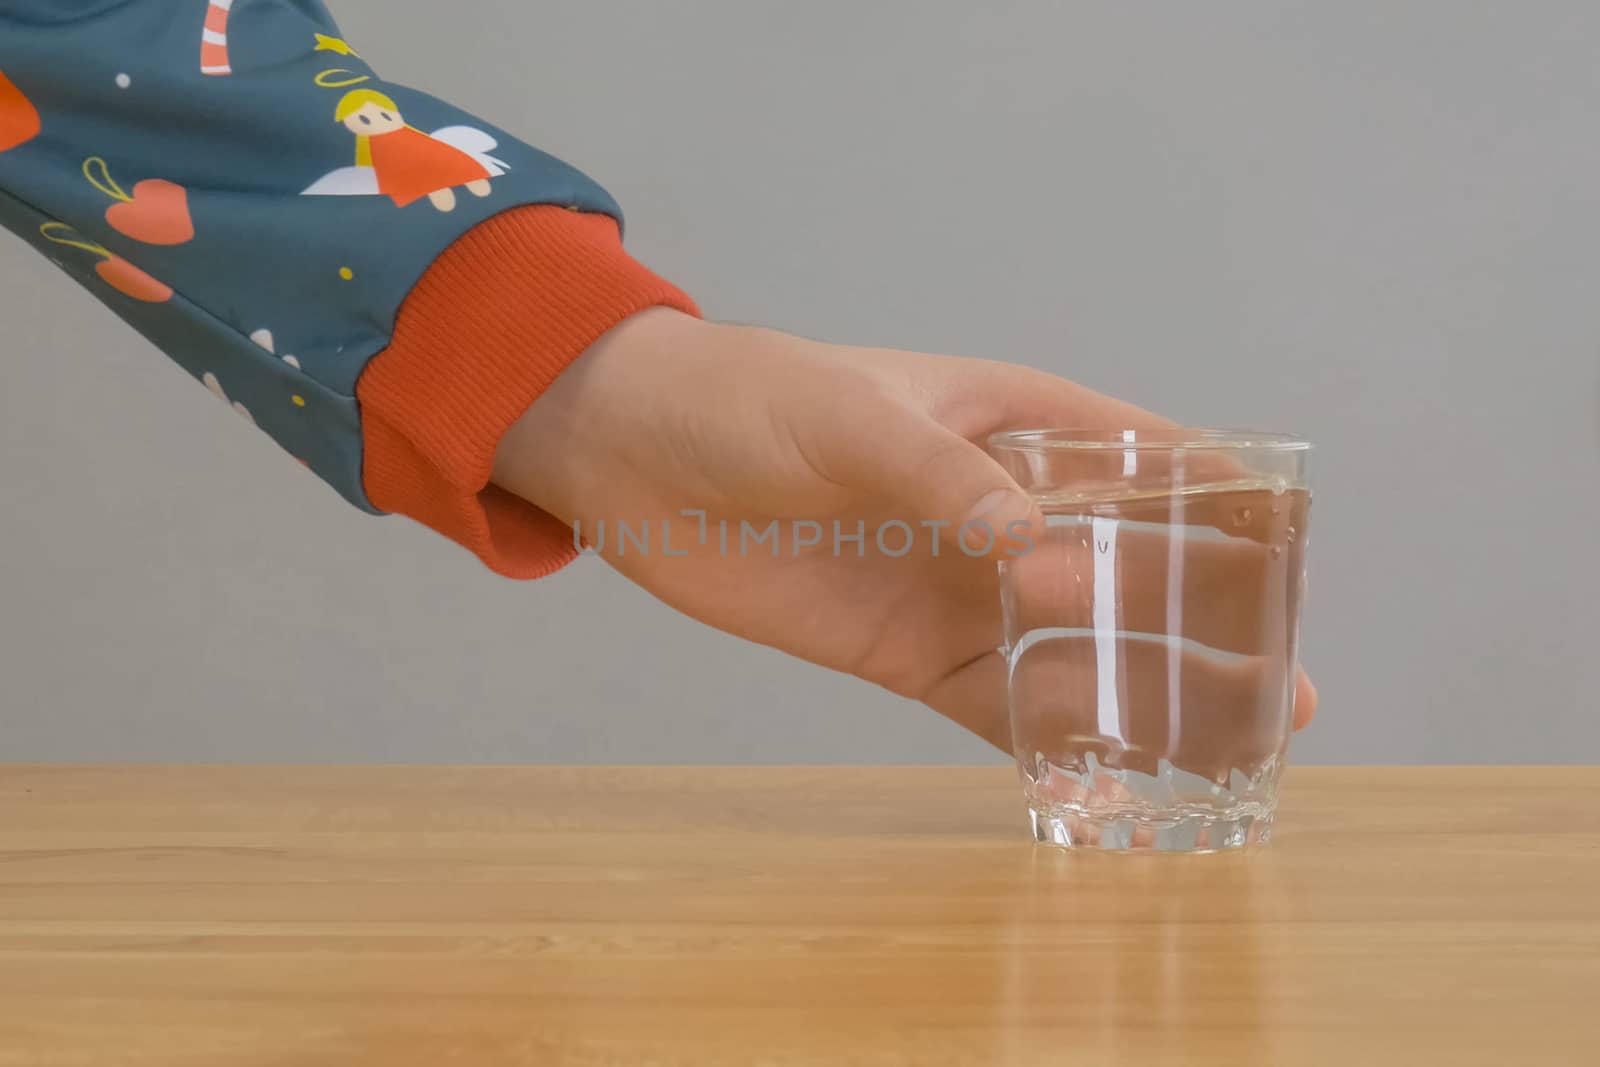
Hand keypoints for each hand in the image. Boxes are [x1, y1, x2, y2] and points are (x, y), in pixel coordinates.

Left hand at [492, 309, 1317, 751]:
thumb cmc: (748, 399)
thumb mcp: (852, 417)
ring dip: (1142, 693)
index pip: (1144, 460)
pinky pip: (990, 700)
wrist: (636, 458)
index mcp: (1011, 426)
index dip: (1223, 507)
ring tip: (1224, 745)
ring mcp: (958, 585)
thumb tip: (1030, 546)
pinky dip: (1042, 737)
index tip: (1298, 561)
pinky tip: (1102, 775)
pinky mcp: (905, 649)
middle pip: (1128, 572)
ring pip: (1072, 648)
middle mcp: (1001, 511)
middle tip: (1287, 690)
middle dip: (1205, 626)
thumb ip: (940, 478)